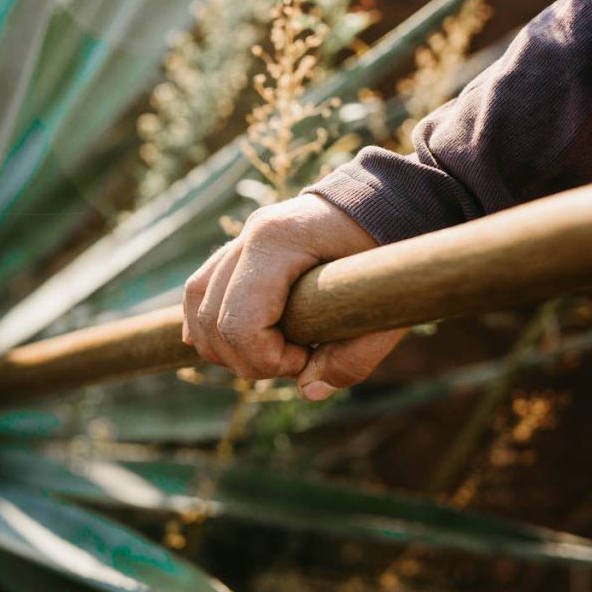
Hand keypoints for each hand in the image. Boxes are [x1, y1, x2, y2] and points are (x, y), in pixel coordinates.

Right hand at [182, 193, 406, 400]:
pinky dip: (208, 323)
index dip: (266, 359)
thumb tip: (309, 390)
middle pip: (212, 321)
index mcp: (278, 242)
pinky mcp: (240, 249)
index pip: (239, 323)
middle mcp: (249, 236)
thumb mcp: (385, 308)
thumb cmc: (391, 251)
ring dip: (223, 346)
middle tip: (297, 361)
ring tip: (270, 355)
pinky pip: (201, 290)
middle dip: (247, 359)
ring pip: (198, 305)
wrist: (393, 201)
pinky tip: (229, 345)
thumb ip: (353, 357)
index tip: (306, 359)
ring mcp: (241, 239)